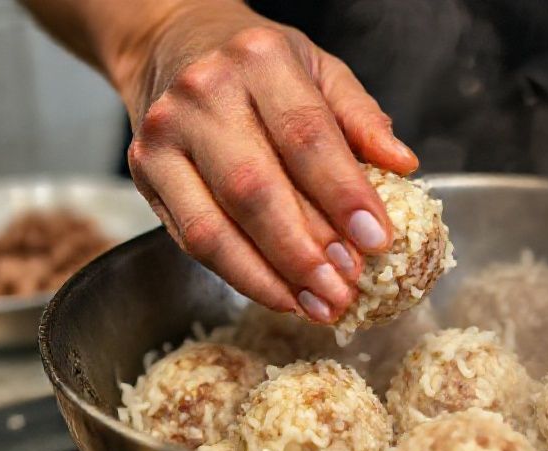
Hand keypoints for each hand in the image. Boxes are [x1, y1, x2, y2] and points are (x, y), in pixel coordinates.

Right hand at [110, 1, 417, 321]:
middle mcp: (204, 94)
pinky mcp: (144, 172)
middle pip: (257, 189)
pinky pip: (193, 239)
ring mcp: (165, 136)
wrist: (171, 47)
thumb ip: (361, 118)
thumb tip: (403, 165)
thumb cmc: (255, 65)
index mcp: (258, 59)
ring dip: (272, 277)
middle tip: (346, 289)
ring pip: (217, 226)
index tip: (377, 240)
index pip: (307, 136)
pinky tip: (280, 294)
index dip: (343, 194)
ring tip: (318, 306)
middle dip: (306, 250)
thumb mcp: (319, 69)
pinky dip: (241, 275)